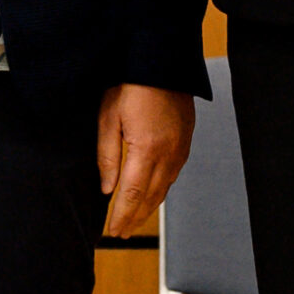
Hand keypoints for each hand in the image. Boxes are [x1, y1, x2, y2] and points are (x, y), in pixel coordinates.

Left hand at [98, 84, 194, 237]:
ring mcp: (180, 149)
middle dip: (135, 218)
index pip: (133, 194)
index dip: (122, 216)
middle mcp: (168, 154)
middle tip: (122, 233)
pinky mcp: (185, 142)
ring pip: (164, 189)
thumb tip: (107, 188)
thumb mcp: (108, 117)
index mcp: (147, 149)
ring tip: (134, 220)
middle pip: (151, 197)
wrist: (162, 60)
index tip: (113, 231)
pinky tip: (153, 195)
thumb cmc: (132, 83)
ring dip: (148, 208)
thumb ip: (107, 156)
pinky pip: (173, 175)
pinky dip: (161, 191)